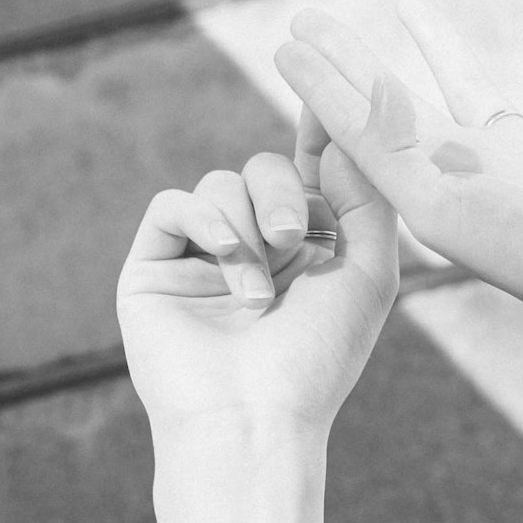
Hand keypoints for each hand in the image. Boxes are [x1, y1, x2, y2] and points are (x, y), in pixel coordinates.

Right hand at [116, 137, 400, 443]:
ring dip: (244, 223)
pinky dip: (204, 221)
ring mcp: (199, 261)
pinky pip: (174, 205)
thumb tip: (339, 136)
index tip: (324, 104)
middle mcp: (251, 253)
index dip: (314, 140)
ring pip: (218, 185)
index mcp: (304, 254)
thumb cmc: (317, 360)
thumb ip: (366, 197)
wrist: (252, 418)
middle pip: (262, 170)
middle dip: (279, 191)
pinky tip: (225, 259)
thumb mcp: (369, 273)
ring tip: (258, 288)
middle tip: (288, 237)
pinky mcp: (153, 269)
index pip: (304, 176)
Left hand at [272, 0, 522, 331]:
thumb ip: (392, 147)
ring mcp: (519, 162)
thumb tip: (334, 104)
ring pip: (468, 91)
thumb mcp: (444, 196)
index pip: (360, 126)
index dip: (321, 84)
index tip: (285, 41)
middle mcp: (465, 175)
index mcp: (426, 192)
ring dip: (437, 52)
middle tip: (307, 15)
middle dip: (353, 59)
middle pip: (397, 103)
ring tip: (408, 4)